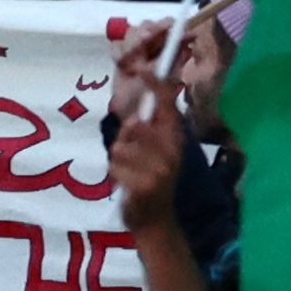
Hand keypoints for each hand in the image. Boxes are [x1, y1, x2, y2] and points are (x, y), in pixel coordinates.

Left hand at [105, 46, 194, 236]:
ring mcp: (159, 169)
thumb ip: (148, 132)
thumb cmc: (152, 181)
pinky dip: (114, 176)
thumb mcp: (156, 153)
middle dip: (124, 138)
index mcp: (176, 140)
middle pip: (135, 126)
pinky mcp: (144, 185)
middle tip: (131, 154)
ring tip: (128, 172)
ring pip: (120, 147)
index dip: (155, 86)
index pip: (167, 106)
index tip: (143, 70)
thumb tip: (137, 113)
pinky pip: (114, 167)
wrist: (155, 221)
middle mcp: (172, 152)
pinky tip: (126, 185)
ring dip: (117, 160)